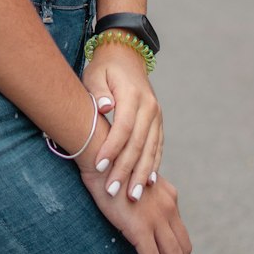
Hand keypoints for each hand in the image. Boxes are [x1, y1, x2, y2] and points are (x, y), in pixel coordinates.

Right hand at [78, 163, 191, 253]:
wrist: (99, 155)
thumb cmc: (110, 166)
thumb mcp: (134, 180)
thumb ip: (141, 195)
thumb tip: (134, 212)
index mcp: (169, 195)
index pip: (180, 232)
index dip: (175, 253)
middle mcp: (169, 206)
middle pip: (184, 249)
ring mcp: (157, 217)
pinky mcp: (141, 226)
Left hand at [82, 42, 161, 202]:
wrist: (126, 57)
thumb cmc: (104, 69)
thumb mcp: (95, 74)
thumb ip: (98, 91)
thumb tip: (105, 108)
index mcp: (133, 95)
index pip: (124, 127)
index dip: (112, 149)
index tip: (99, 167)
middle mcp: (150, 107)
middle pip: (139, 143)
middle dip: (126, 170)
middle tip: (113, 191)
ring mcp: (157, 115)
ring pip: (151, 149)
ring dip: (142, 174)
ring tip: (132, 196)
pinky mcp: (159, 122)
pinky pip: (158, 147)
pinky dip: (153, 165)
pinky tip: (148, 183)